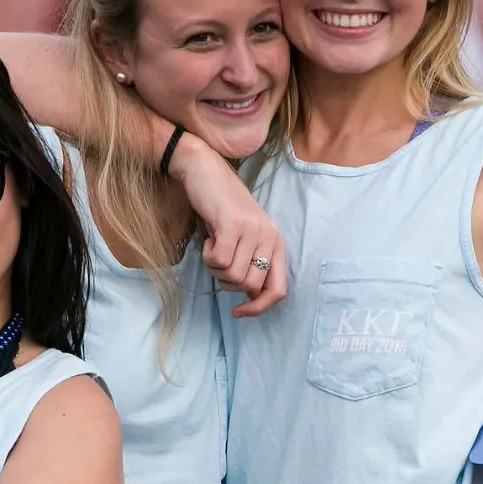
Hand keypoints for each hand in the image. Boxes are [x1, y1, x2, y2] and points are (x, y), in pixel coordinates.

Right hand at [172, 136, 289, 317]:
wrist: (204, 171)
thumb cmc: (220, 208)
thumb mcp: (242, 238)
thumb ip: (251, 264)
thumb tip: (251, 296)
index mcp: (276, 242)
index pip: (278, 290)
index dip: (258, 308)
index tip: (238, 312)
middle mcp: (270, 236)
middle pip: (249, 285)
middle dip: (227, 283)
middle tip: (217, 262)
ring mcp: (253, 230)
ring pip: (233, 276)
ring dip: (215, 269)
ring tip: (212, 248)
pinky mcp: (233, 224)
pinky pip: (219, 262)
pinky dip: (208, 257)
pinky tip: (208, 240)